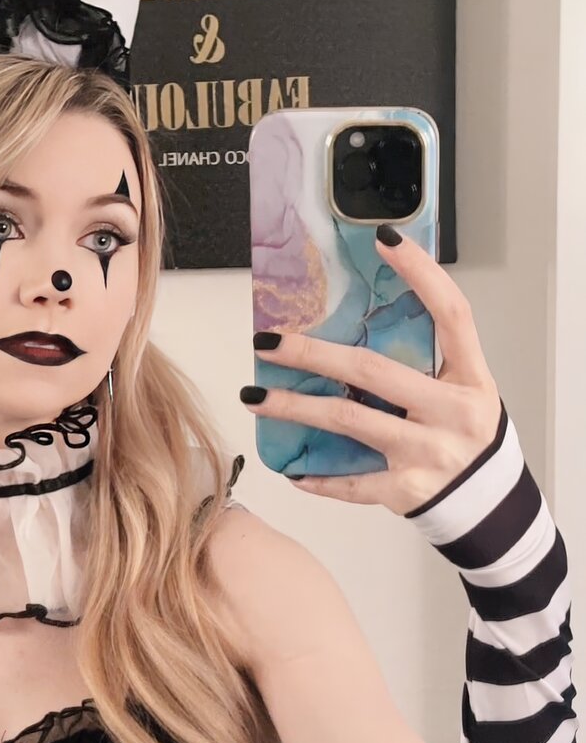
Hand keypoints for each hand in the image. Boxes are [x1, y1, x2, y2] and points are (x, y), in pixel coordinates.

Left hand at [240, 227, 502, 515]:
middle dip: (311, 354)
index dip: (421, 274)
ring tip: (253, 396)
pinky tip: (290, 468)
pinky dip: (317, 476)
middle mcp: (451, 412)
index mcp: (470, 377)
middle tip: (265, 341)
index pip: (452, 313)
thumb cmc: (465, 434)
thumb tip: (355, 322)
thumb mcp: (462, 390)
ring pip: (348, 421)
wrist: (489, 502)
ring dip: (294, 408)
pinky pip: (350, 481)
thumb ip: (425, 361)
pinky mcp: (405, 489)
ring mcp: (427, 452)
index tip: (383, 240)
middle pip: (372, 371)